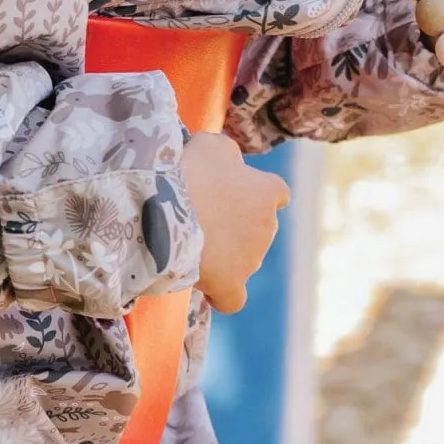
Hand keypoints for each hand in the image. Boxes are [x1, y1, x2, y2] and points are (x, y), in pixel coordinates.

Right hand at [181, 132, 290, 313]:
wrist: (168, 208)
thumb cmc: (190, 170)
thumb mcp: (211, 145)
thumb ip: (229, 155)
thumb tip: (231, 164)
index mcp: (268, 191)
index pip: (275, 194)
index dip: (251, 195)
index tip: (224, 195)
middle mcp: (268, 226)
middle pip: (256, 229)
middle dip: (233, 226)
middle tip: (197, 217)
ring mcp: (252, 258)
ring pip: (242, 260)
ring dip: (223, 255)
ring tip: (186, 245)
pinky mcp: (232, 284)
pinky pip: (233, 298)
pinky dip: (222, 294)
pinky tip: (207, 290)